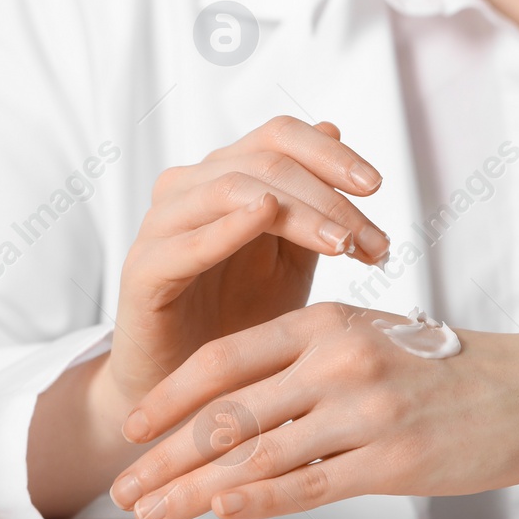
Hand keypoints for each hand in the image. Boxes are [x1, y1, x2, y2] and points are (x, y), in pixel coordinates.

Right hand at [26, 117, 391, 518]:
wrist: (191, 391)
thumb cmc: (241, 318)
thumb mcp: (290, 256)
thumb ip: (311, 201)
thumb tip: (333, 127)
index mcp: (225, 175)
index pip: (279, 135)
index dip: (330, 154)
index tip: (376, 187)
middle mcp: (189, 187)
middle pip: (265, 161)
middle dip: (328, 197)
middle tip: (370, 241)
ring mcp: (161, 225)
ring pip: (232, 188)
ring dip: (297, 212)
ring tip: (341, 243)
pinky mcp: (142, 271)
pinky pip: (184, 240)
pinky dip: (227, 226)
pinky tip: (267, 218)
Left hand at [108, 303, 518, 518]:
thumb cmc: (454, 370)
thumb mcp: (377, 340)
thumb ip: (310, 360)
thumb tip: (242, 405)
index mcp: (328, 324)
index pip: (226, 361)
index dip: (171, 398)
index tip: (133, 430)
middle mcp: (339, 361)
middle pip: (227, 414)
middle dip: (166, 457)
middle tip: (124, 489)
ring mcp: (365, 411)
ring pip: (257, 455)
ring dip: (195, 491)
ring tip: (155, 515)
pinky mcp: (393, 458)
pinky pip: (310, 484)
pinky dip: (259, 501)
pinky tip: (221, 513)